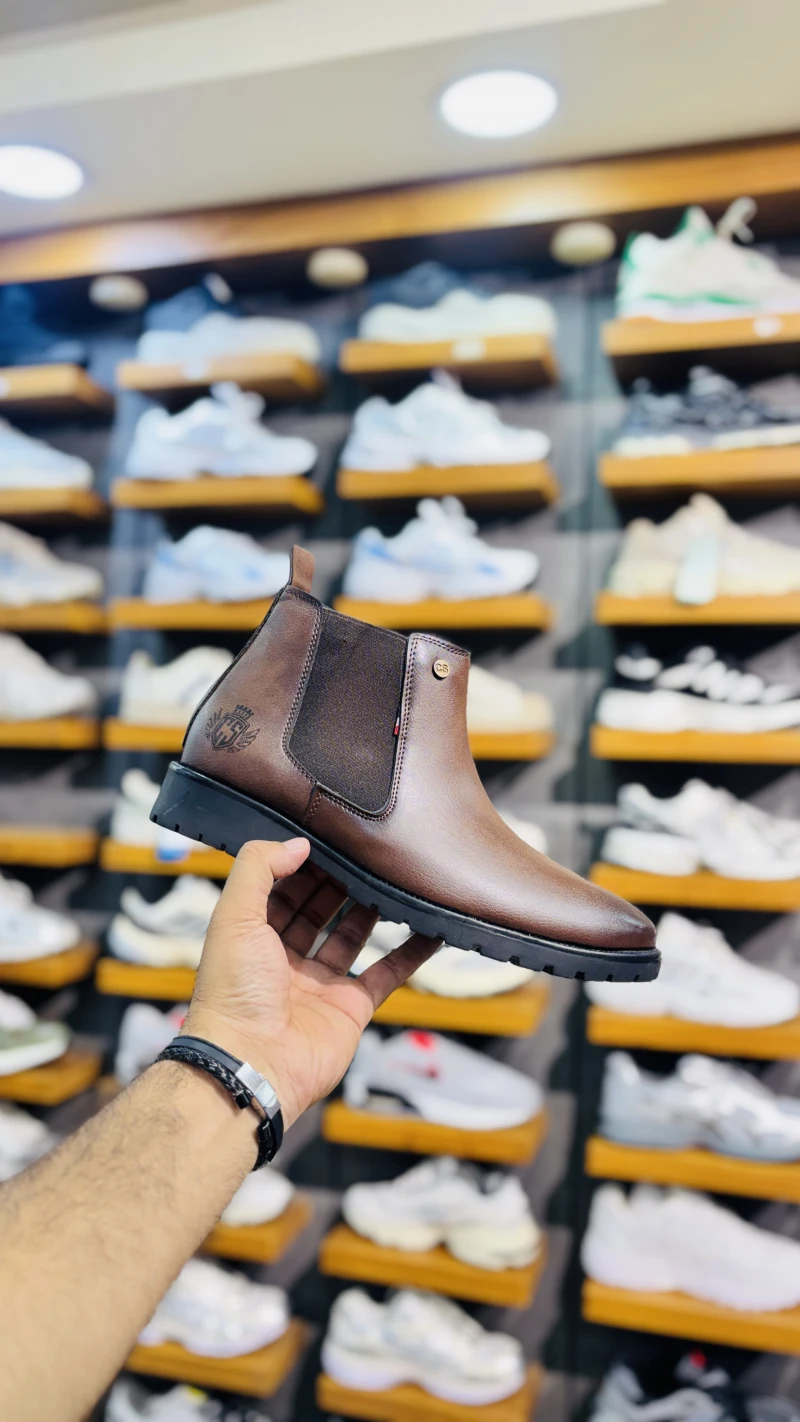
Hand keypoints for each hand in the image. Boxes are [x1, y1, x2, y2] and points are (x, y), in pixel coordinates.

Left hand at [183, 838, 439, 1128]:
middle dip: (340, 880)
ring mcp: (320, 983)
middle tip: (368, 850)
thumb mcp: (234, 916)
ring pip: (353, 935)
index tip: (330, 835)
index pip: (281, 888)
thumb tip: (299, 843)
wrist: (253, 1064)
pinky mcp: (351, 1007)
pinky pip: (386, 973)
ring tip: (398, 876)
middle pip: (318, 908)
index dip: (302, 863)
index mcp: (252, 935)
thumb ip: (259, 870)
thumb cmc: (234, 991)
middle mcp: (285, 958)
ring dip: (373, 908)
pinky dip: (410, 952)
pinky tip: (432, 928)